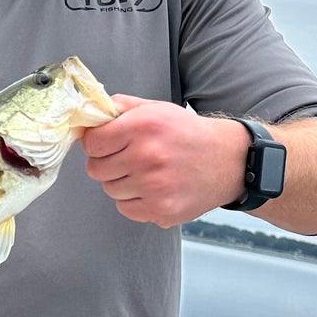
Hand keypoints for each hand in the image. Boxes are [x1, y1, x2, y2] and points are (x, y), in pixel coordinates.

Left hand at [80, 94, 247, 227]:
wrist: (228, 160)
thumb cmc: (187, 133)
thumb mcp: (156, 108)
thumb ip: (120, 107)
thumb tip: (87, 115)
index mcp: (143, 126)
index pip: (92, 143)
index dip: (96, 143)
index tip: (107, 144)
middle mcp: (147, 156)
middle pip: (95, 169)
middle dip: (107, 163)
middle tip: (128, 158)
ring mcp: (154, 186)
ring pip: (110, 190)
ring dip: (122, 183)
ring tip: (146, 173)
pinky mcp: (161, 209)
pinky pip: (126, 209)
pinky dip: (134, 201)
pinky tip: (153, 189)